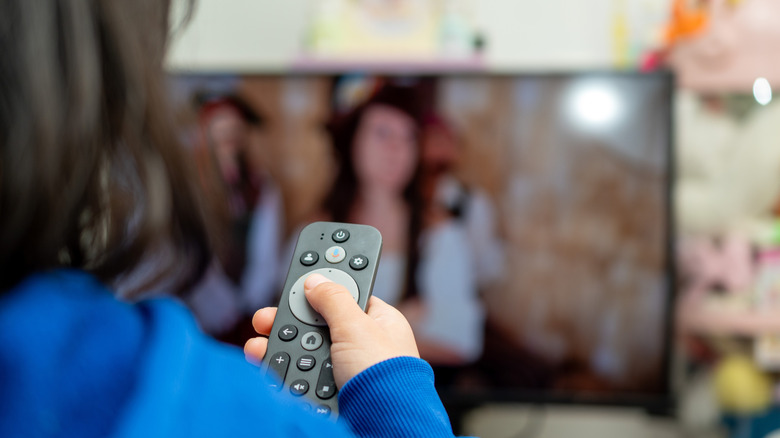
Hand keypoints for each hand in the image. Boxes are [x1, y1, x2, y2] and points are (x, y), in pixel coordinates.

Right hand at [244, 273, 418, 387]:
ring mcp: (343, 370)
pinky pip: (297, 377)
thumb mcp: (356, 326)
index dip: (323, 282)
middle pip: (316, 323)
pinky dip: (280, 372)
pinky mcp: (328, 392)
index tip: (300, 271)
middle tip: (266, 317)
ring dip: (279, 347)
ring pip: (302, 351)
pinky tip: (265, 364)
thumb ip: (333, 299)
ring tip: (260, 346)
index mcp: (378, 322)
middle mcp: (361, 345)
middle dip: (289, 321)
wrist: (382, 424)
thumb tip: (315, 280)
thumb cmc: (385, 375)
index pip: (346, 294)